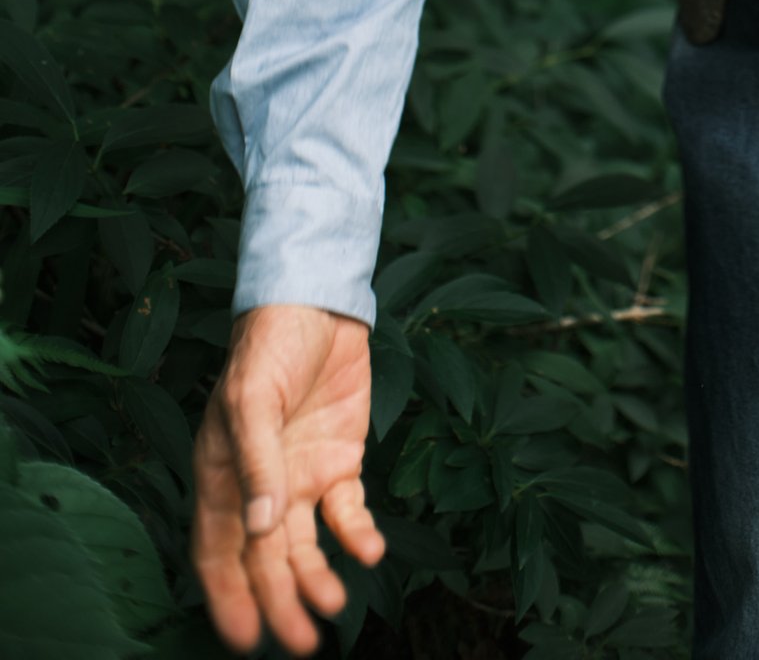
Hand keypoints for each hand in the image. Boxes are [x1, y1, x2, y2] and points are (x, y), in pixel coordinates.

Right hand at [193, 302, 384, 653]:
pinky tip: (371, 552)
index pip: (218, 553)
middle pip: (266, 560)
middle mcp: (260, 486)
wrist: (317, 302)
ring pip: (306, 546)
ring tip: (334, 609)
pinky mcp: (340, 460)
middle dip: (280, 603)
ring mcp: (301, 475)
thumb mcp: (252, 400)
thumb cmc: (268, 347)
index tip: (245, 638)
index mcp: (223, 477)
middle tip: (302, 644)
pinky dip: (358, 534)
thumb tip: (258, 528)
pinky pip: (347, 511)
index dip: (228, 598)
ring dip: (317, 580)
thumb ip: (256, 464)